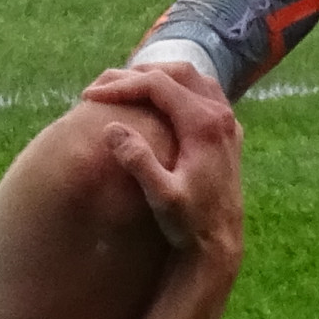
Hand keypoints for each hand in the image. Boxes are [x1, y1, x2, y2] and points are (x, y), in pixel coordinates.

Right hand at [79, 62, 245, 272]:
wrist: (220, 245)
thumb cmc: (189, 224)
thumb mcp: (161, 197)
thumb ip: (139, 161)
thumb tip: (111, 128)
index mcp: (204, 124)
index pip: (157, 85)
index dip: (120, 85)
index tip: (90, 97)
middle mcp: (221, 116)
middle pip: (176, 72)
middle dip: (136, 74)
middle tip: (102, 86)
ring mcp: (228, 123)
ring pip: (192, 79)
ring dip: (158, 77)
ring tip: (125, 87)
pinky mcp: (227, 133)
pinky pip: (202, 93)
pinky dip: (176, 88)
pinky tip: (157, 103)